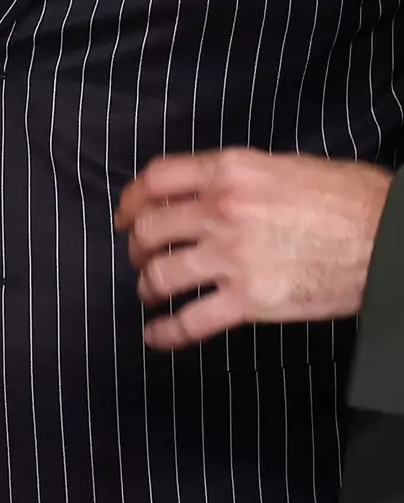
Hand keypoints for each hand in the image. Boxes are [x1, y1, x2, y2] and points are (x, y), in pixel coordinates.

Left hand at [116, 148, 391, 350]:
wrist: (387, 239)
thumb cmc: (351, 200)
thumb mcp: (287, 166)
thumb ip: (239, 177)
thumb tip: (208, 189)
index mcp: (232, 171)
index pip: (156, 180)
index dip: (132, 200)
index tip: (125, 215)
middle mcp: (223, 210)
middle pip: (150, 229)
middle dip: (138, 247)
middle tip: (142, 256)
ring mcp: (233, 256)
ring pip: (162, 275)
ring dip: (148, 286)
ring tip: (151, 292)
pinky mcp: (251, 299)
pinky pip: (191, 320)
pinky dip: (166, 332)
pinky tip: (156, 336)